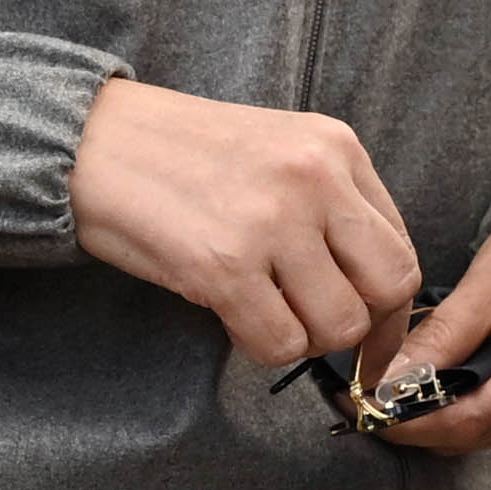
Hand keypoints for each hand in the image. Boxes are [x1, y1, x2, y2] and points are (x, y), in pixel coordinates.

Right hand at [69, 80, 424, 371]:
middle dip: (361, 325)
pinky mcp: (225, 266)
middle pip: (389, 287)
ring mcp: (272, 221)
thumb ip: (331, 205)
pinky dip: (261, 348)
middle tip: (317, 328)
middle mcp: (315, 178)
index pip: (400, 245)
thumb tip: (371, 292)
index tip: (371, 331)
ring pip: (339, 325)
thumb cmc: (178, 155)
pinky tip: (233, 317)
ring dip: (305, 339)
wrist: (90, 141)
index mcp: (335, 146)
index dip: (389, 303)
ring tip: (265, 314)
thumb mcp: (277, 150)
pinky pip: (279, 344)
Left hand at [350, 191, 490, 449]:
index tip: (362, 407)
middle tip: (376, 388)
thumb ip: (442, 335)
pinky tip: (464, 374)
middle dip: (423, 418)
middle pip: (480, 434)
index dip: (410, 423)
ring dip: (451, 414)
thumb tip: (387, 383)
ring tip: (421, 372)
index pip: (472, 421)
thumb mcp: (490, 281)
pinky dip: (479, 407)